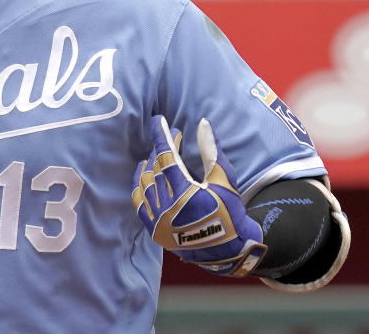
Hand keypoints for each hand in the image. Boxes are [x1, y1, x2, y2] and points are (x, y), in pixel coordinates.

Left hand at [132, 116, 266, 276]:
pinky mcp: (154, 230)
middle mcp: (167, 208)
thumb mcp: (225, 180)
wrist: (229, 249)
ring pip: (146, 183)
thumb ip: (211, 151)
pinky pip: (138, 202)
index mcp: (186, 194)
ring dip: (150, 164)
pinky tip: (143, 171)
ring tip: (158, 152)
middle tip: (172, 136)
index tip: (157, 119)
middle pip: (157, 168)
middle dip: (162, 148)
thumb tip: (203, 123)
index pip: (167, 156)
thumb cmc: (230, 212)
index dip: (161, 135)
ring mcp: (158, 220)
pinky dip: (138, 184)